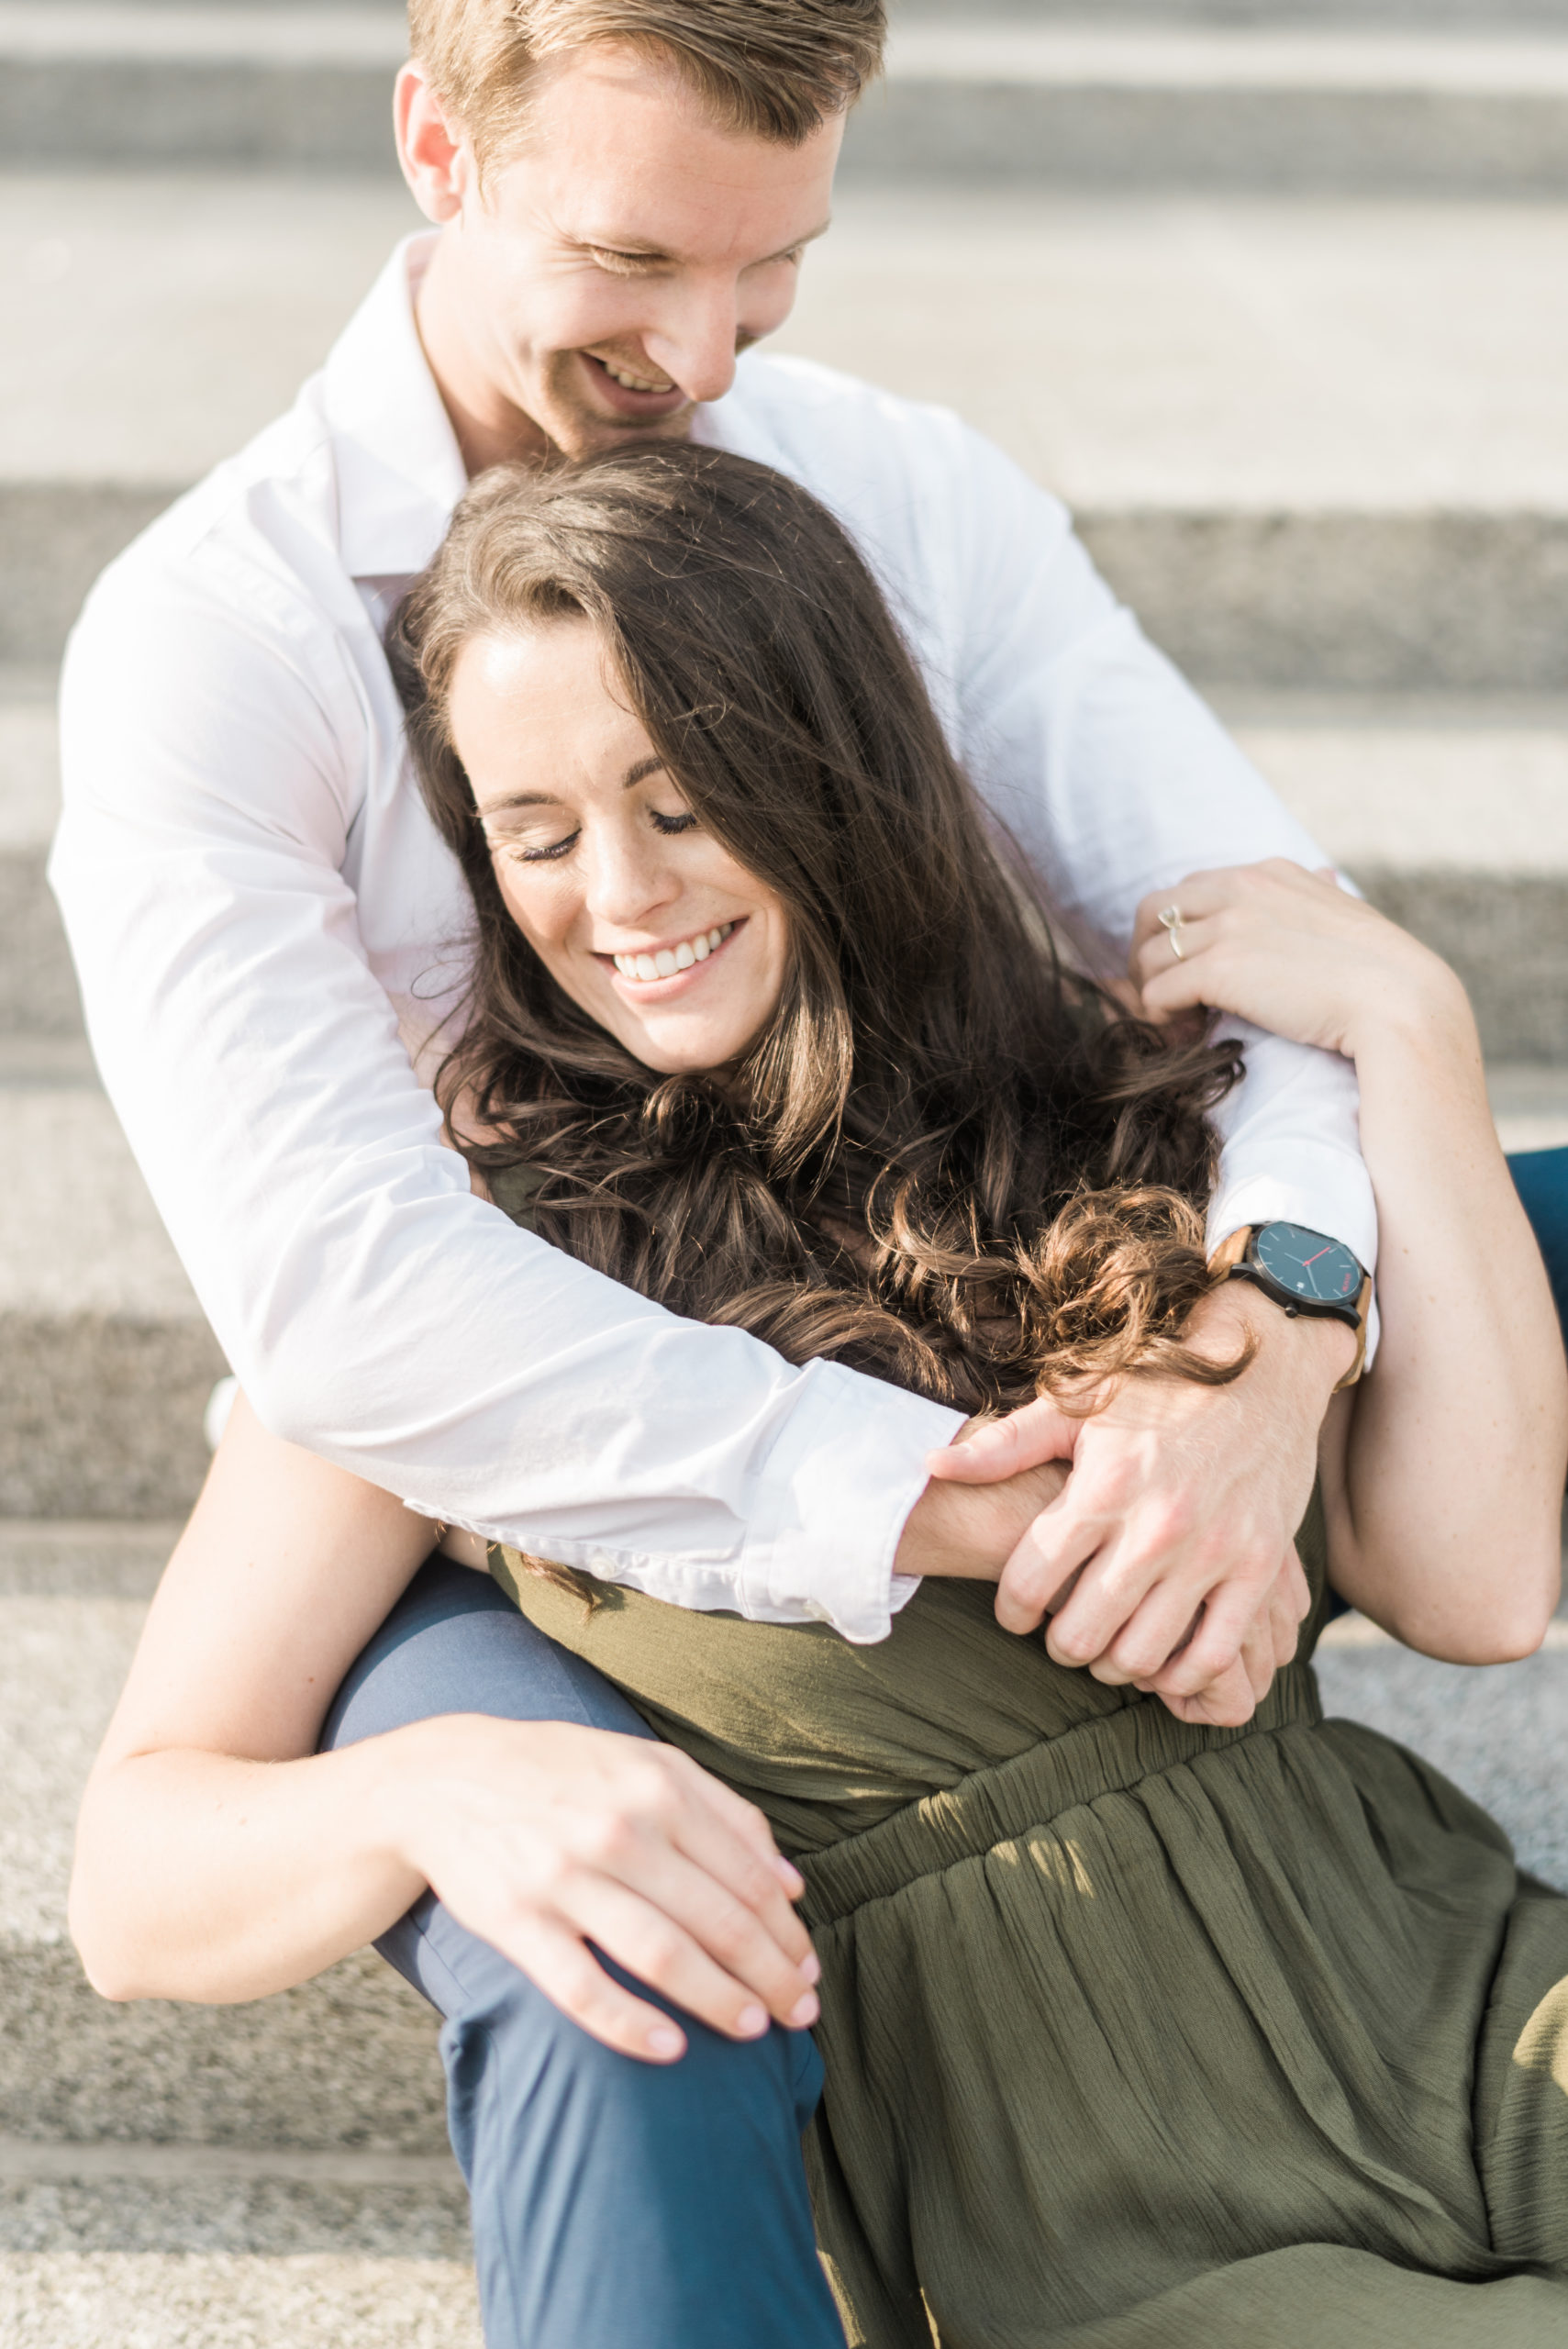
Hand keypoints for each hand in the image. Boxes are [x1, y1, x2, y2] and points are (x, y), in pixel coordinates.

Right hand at [390, 1715, 820, 2063]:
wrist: (445, 1779)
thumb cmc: (564, 1773)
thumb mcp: (646, 1763)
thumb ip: (724, 1812)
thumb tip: (789, 1884)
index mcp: (659, 1790)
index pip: (748, 1878)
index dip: (786, 1932)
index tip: (807, 1967)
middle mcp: (618, 1831)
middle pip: (718, 1921)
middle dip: (771, 1975)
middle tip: (800, 2013)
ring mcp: (565, 1879)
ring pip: (663, 1956)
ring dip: (719, 2001)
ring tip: (753, 2029)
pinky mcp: (518, 1923)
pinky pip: (582, 1988)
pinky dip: (630, 2025)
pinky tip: (670, 2050)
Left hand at [925, 1285, 1348, 1724]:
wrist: (1264, 1369)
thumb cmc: (1158, 1385)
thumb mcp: (1078, 1402)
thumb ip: (1004, 1444)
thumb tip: (930, 1465)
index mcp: (1102, 1487)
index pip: (1030, 1582)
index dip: (1011, 1611)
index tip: (1015, 1613)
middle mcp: (1156, 1526)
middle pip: (1082, 1632)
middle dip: (1060, 1646)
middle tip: (1060, 1635)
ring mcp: (1212, 1552)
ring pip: (1143, 1655)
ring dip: (1115, 1665)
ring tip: (1107, 1646)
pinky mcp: (1260, 1569)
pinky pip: (1212, 1654)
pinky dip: (1181, 1674)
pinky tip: (1163, 1659)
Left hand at [1129, 859, 1465, 1060]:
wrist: (1401, 1003)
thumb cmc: (1383, 973)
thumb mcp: (1347, 915)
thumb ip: (1320, 896)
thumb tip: (1324, 876)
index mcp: (1269, 874)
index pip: (1193, 889)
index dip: (1182, 932)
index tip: (1195, 971)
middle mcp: (1242, 889)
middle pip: (1154, 911)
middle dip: (1147, 954)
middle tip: (1166, 996)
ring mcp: (1228, 926)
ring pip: (1148, 956)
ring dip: (1152, 994)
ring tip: (1178, 1025)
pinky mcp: (1219, 969)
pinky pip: (1155, 993)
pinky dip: (1158, 1018)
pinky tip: (1184, 1035)